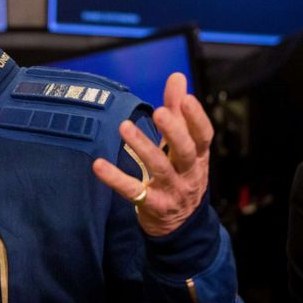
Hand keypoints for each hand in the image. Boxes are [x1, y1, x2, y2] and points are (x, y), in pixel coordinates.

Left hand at [92, 73, 212, 236]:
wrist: (181, 224)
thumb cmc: (180, 175)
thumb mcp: (183, 146)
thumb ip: (178, 112)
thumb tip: (178, 77)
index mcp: (198, 157)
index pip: (203, 136)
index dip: (197, 118)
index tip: (187, 98)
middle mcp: (188, 174)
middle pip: (185, 151)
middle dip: (173, 131)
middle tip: (158, 112)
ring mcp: (171, 191)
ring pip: (159, 168)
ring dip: (142, 146)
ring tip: (124, 127)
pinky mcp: (152, 205)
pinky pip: (133, 191)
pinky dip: (115, 178)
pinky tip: (99, 165)